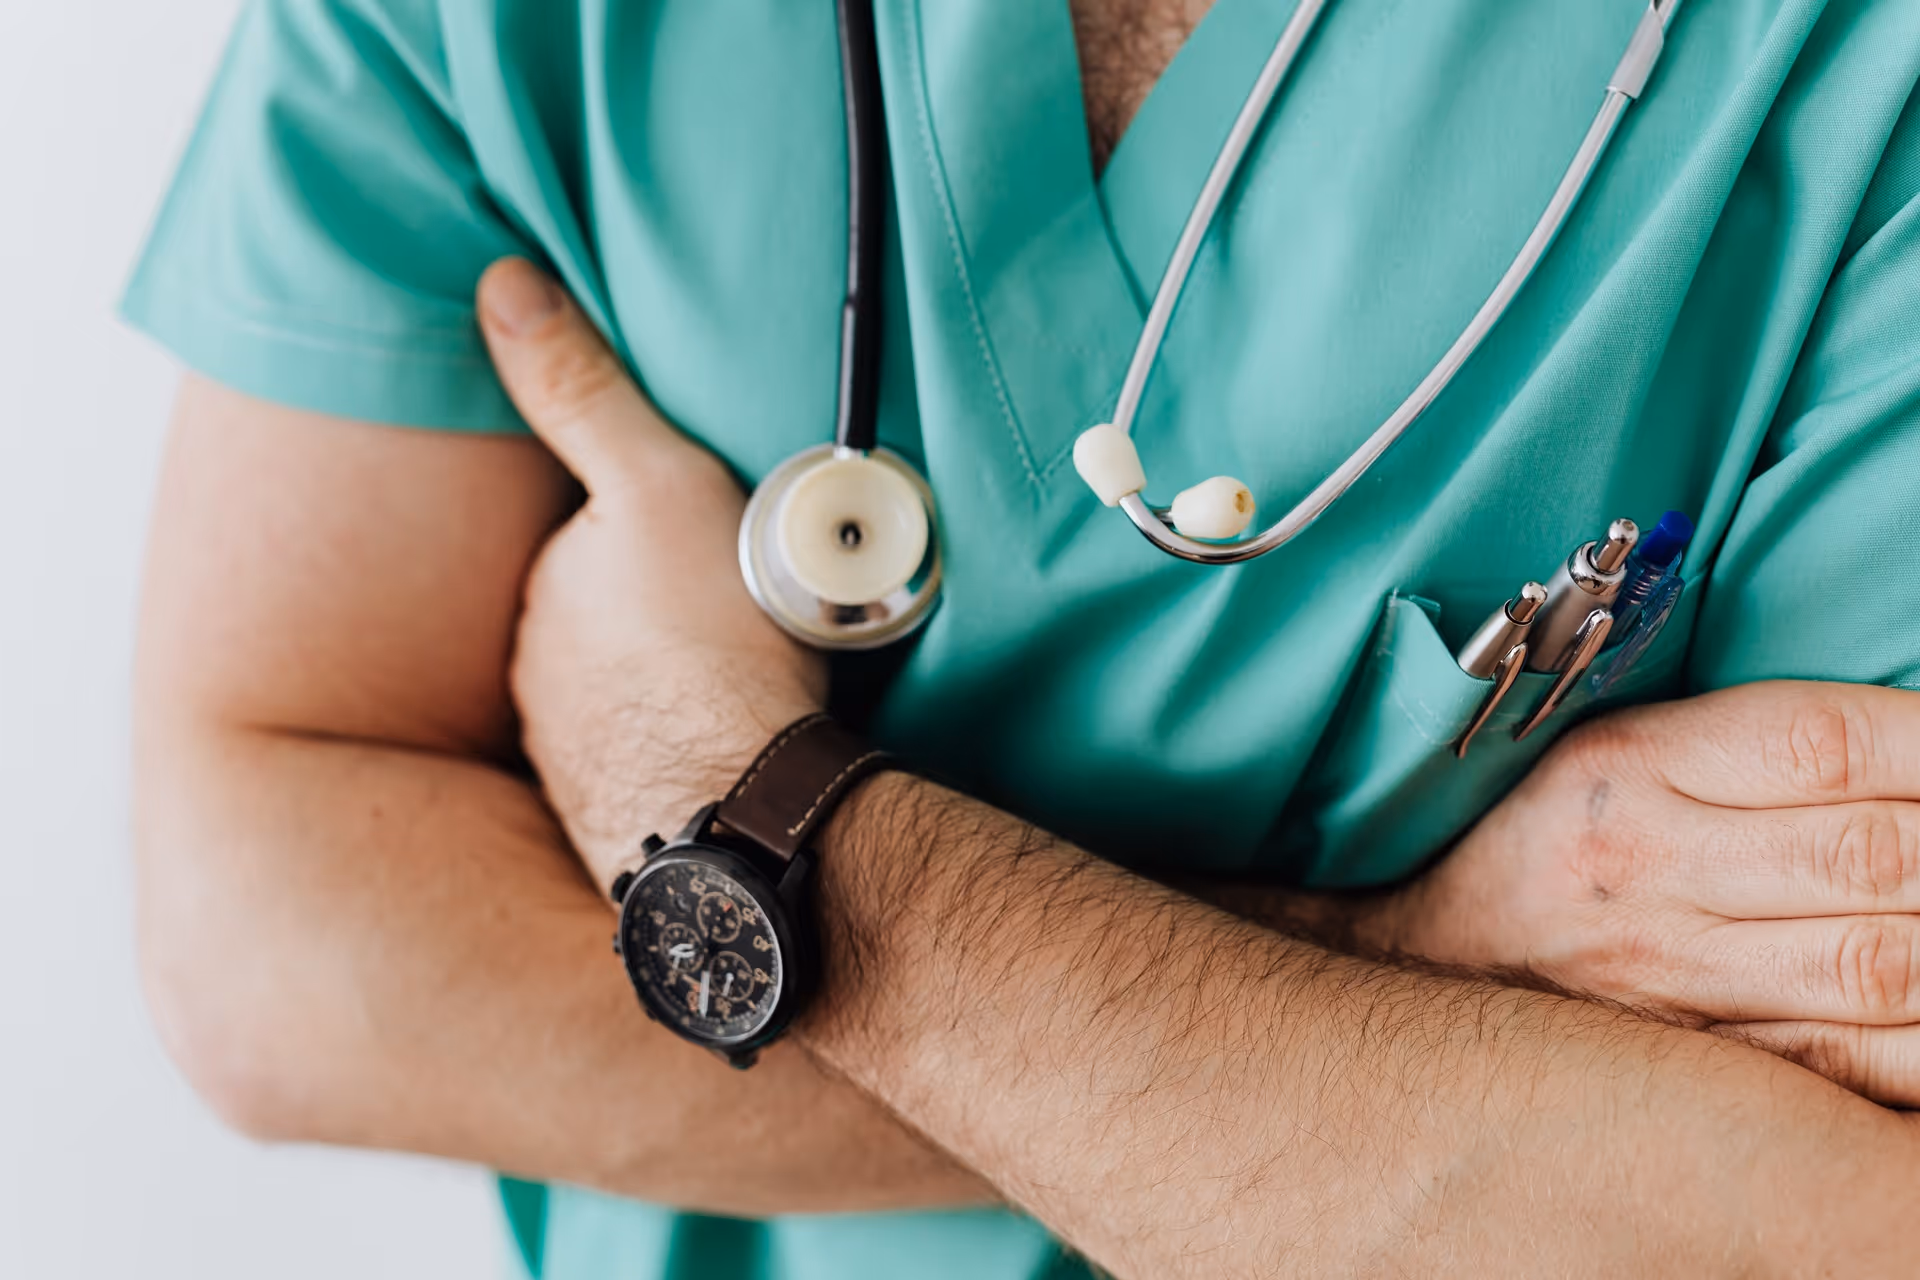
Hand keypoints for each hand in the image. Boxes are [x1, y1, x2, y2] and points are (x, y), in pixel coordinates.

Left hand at [476, 259, 825, 888]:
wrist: (742, 805)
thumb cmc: (712, 639)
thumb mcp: (656, 482)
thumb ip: (581, 388)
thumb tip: (500, 285)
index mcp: (544, 591)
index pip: (583, 545)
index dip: (648, 536)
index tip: (709, 547)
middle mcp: (536, 676)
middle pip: (598, 621)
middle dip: (650, 614)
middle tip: (736, 613)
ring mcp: (569, 754)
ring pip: (617, 696)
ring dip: (663, 686)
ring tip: (742, 685)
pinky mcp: (612, 818)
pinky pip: (645, 765)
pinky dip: (677, 751)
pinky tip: (726, 752)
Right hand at [1362, 681, 1919, 1104]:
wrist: (1421, 962)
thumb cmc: (1542, 840)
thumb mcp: (1614, 750)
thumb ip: (1752, 747)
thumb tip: (1913, 751)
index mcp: (1629, 768)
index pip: (1821, 743)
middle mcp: (1651, 871)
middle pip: (1872, 856)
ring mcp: (1678, 981)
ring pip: (1885, 968)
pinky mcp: (1706, 1065)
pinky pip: (1860, 1065)